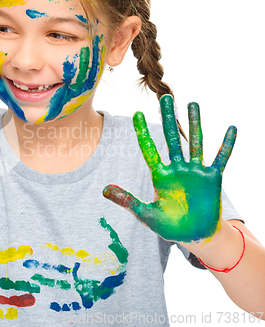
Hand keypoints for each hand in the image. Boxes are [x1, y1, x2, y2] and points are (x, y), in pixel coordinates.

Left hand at [103, 95, 236, 242]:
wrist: (194, 236)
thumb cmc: (169, 226)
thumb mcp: (146, 215)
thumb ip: (127, 201)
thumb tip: (104, 190)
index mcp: (160, 175)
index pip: (149, 149)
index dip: (143, 132)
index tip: (135, 114)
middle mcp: (177, 168)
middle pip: (171, 138)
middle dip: (168, 118)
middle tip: (165, 97)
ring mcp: (195, 171)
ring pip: (195, 143)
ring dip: (195, 124)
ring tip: (192, 104)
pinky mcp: (212, 178)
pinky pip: (220, 158)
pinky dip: (226, 145)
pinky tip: (231, 129)